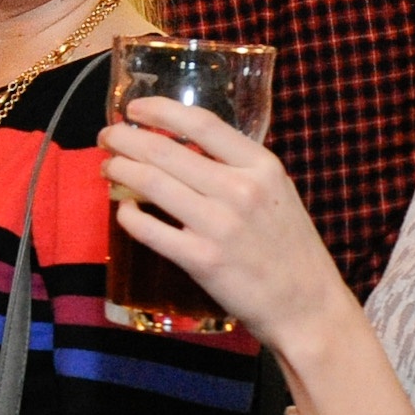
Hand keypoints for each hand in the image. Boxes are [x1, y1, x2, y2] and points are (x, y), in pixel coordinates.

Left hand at [98, 97, 350, 354]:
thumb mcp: (277, 192)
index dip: (160, 110)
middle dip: (125, 139)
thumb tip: (186, 146)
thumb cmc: (290, 248)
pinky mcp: (201, 259)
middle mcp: (240, 190)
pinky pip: (148, 229)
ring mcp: (219, 225)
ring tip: (108, 168)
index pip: (202, 123)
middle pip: (164, 151)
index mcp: (261, 166)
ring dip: (120, 171)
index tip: (134, 108)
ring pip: (150, 184)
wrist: (306, 305)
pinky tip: (124, 210)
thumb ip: (238, 168)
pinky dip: (128, 215)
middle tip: (107, 138)